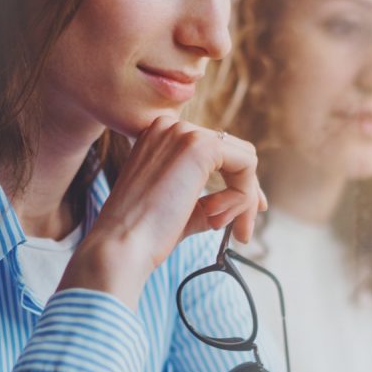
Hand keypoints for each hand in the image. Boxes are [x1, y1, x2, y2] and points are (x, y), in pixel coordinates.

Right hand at [59, 116, 266, 307]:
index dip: (236, 183)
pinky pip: (246, 165)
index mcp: (160, 137)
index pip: (214, 152)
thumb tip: (248, 199)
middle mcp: (171, 127)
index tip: (245, 213)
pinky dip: (242, 196)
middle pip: (234, 154)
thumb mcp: (181, 207)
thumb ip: (210, 197)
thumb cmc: (146, 233)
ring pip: (244, 159)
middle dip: (245, 194)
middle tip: (243, 232)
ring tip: (218, 226)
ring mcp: (185, 133)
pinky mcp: (201, 146)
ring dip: (242, 199)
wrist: (122, 244)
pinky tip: (216, 217)